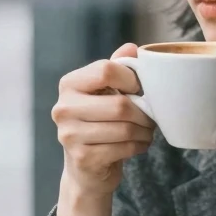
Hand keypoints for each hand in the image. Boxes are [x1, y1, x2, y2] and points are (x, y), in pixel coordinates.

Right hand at [52, 43, 155, 198]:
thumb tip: (132, 48)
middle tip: (152, 117)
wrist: (86, 167)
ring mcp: (69, 135)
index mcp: (69, 84)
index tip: (139, 89)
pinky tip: (138, 144)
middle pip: (120, 104)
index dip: (131, 79)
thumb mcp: (105, 91)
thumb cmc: (100, 121)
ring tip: (147, 130)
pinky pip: (124, 148)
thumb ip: (117, 68)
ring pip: (125, 129)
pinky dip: (139, 146)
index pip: (106, 70)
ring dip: (145, 131)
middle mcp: (63, 108)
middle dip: (144, 112)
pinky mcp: (82, 158)